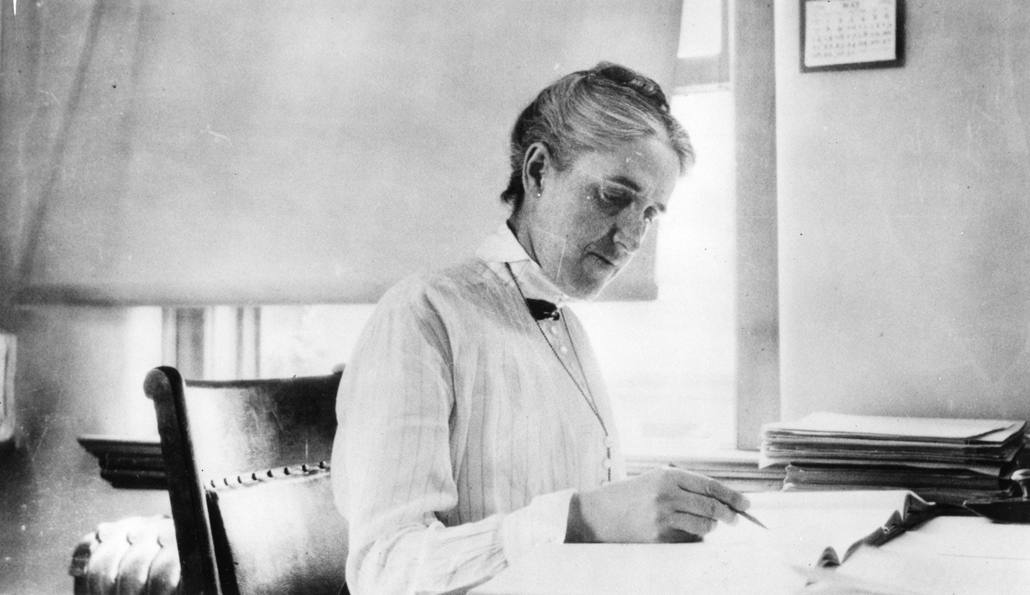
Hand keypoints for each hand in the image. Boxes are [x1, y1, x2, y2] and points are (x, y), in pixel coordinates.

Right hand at [567, 467, 749, 542]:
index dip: (732, 495)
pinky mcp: (658, 536)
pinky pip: (688, 538)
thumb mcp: (654, 480)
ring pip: (704, 524)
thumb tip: (718, 498)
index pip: (710, 485)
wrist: (597, 514)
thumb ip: (683, 486)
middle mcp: (667, 494)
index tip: (746, 504)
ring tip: (711, 525)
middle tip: (736, 519)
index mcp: (668, 475)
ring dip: (712, 526)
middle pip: (711, 505)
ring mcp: (662, 516)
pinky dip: (695, 537)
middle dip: (729, 514)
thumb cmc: (628, 496)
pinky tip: (690, 532)